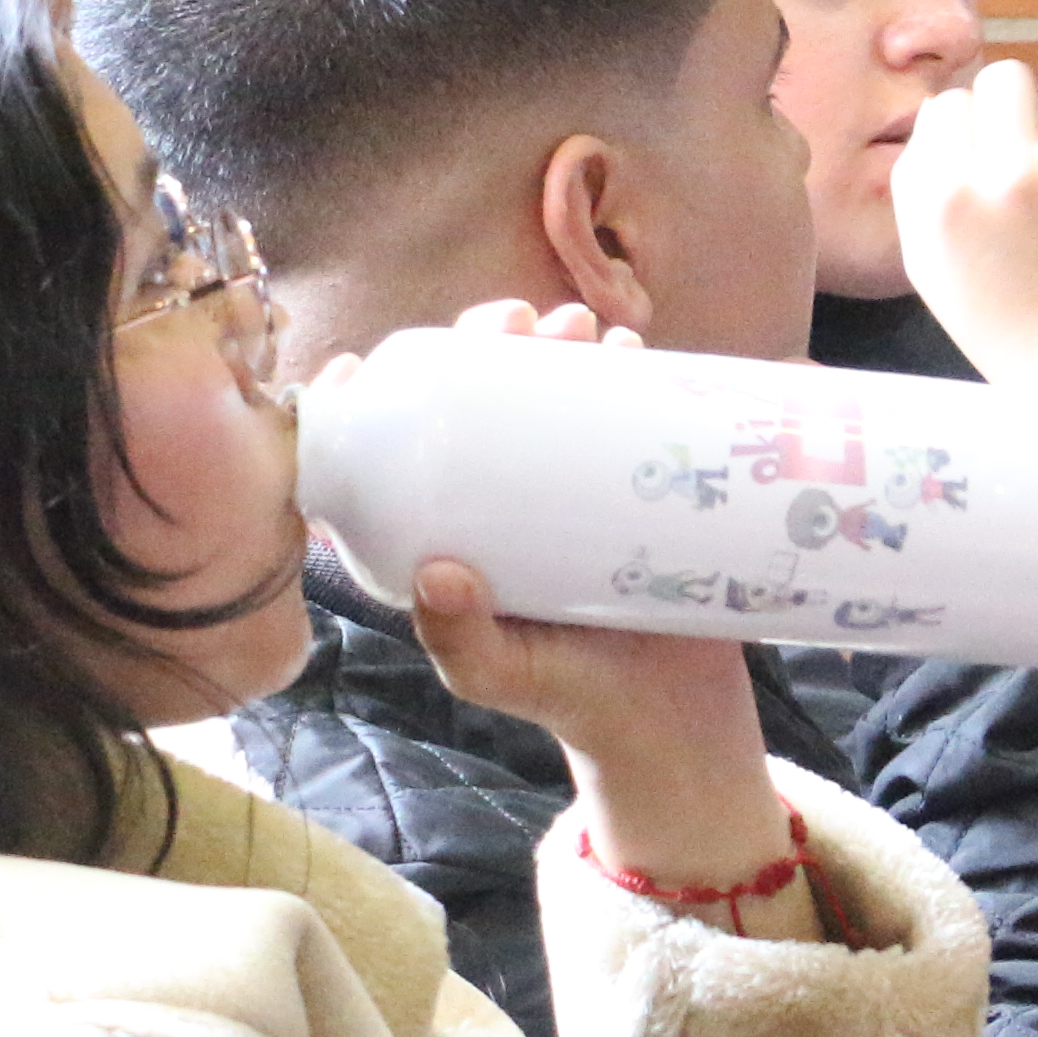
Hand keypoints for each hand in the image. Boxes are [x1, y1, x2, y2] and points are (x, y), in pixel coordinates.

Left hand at [388, 305, 800, 904]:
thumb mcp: (499, 674)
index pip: (386, 448)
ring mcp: (560, 483)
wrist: (670, 711)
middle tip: (521, 326)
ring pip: (545, 387)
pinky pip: (615, 405)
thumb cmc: (567, 697)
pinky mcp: (626, 478)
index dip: (367, 390)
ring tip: (584, 332)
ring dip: (555, 337)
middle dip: (486, 338)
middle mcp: (494, 495)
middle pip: (472, 394)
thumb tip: (440, 574)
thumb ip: (463, 640)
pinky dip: (617, 363)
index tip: (372, 355)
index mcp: (440, 530)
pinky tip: (625, 344)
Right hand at [897, 69, 1037, 472]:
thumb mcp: (926, 261)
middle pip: (1004, 77)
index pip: (948, 104)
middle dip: (1012, 110)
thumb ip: (920, 181)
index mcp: (942, 197)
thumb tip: (943, 110)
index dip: (967, 129)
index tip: (983, 160)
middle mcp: (1002, 174)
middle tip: (1025, 156)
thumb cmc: (1000, 322)